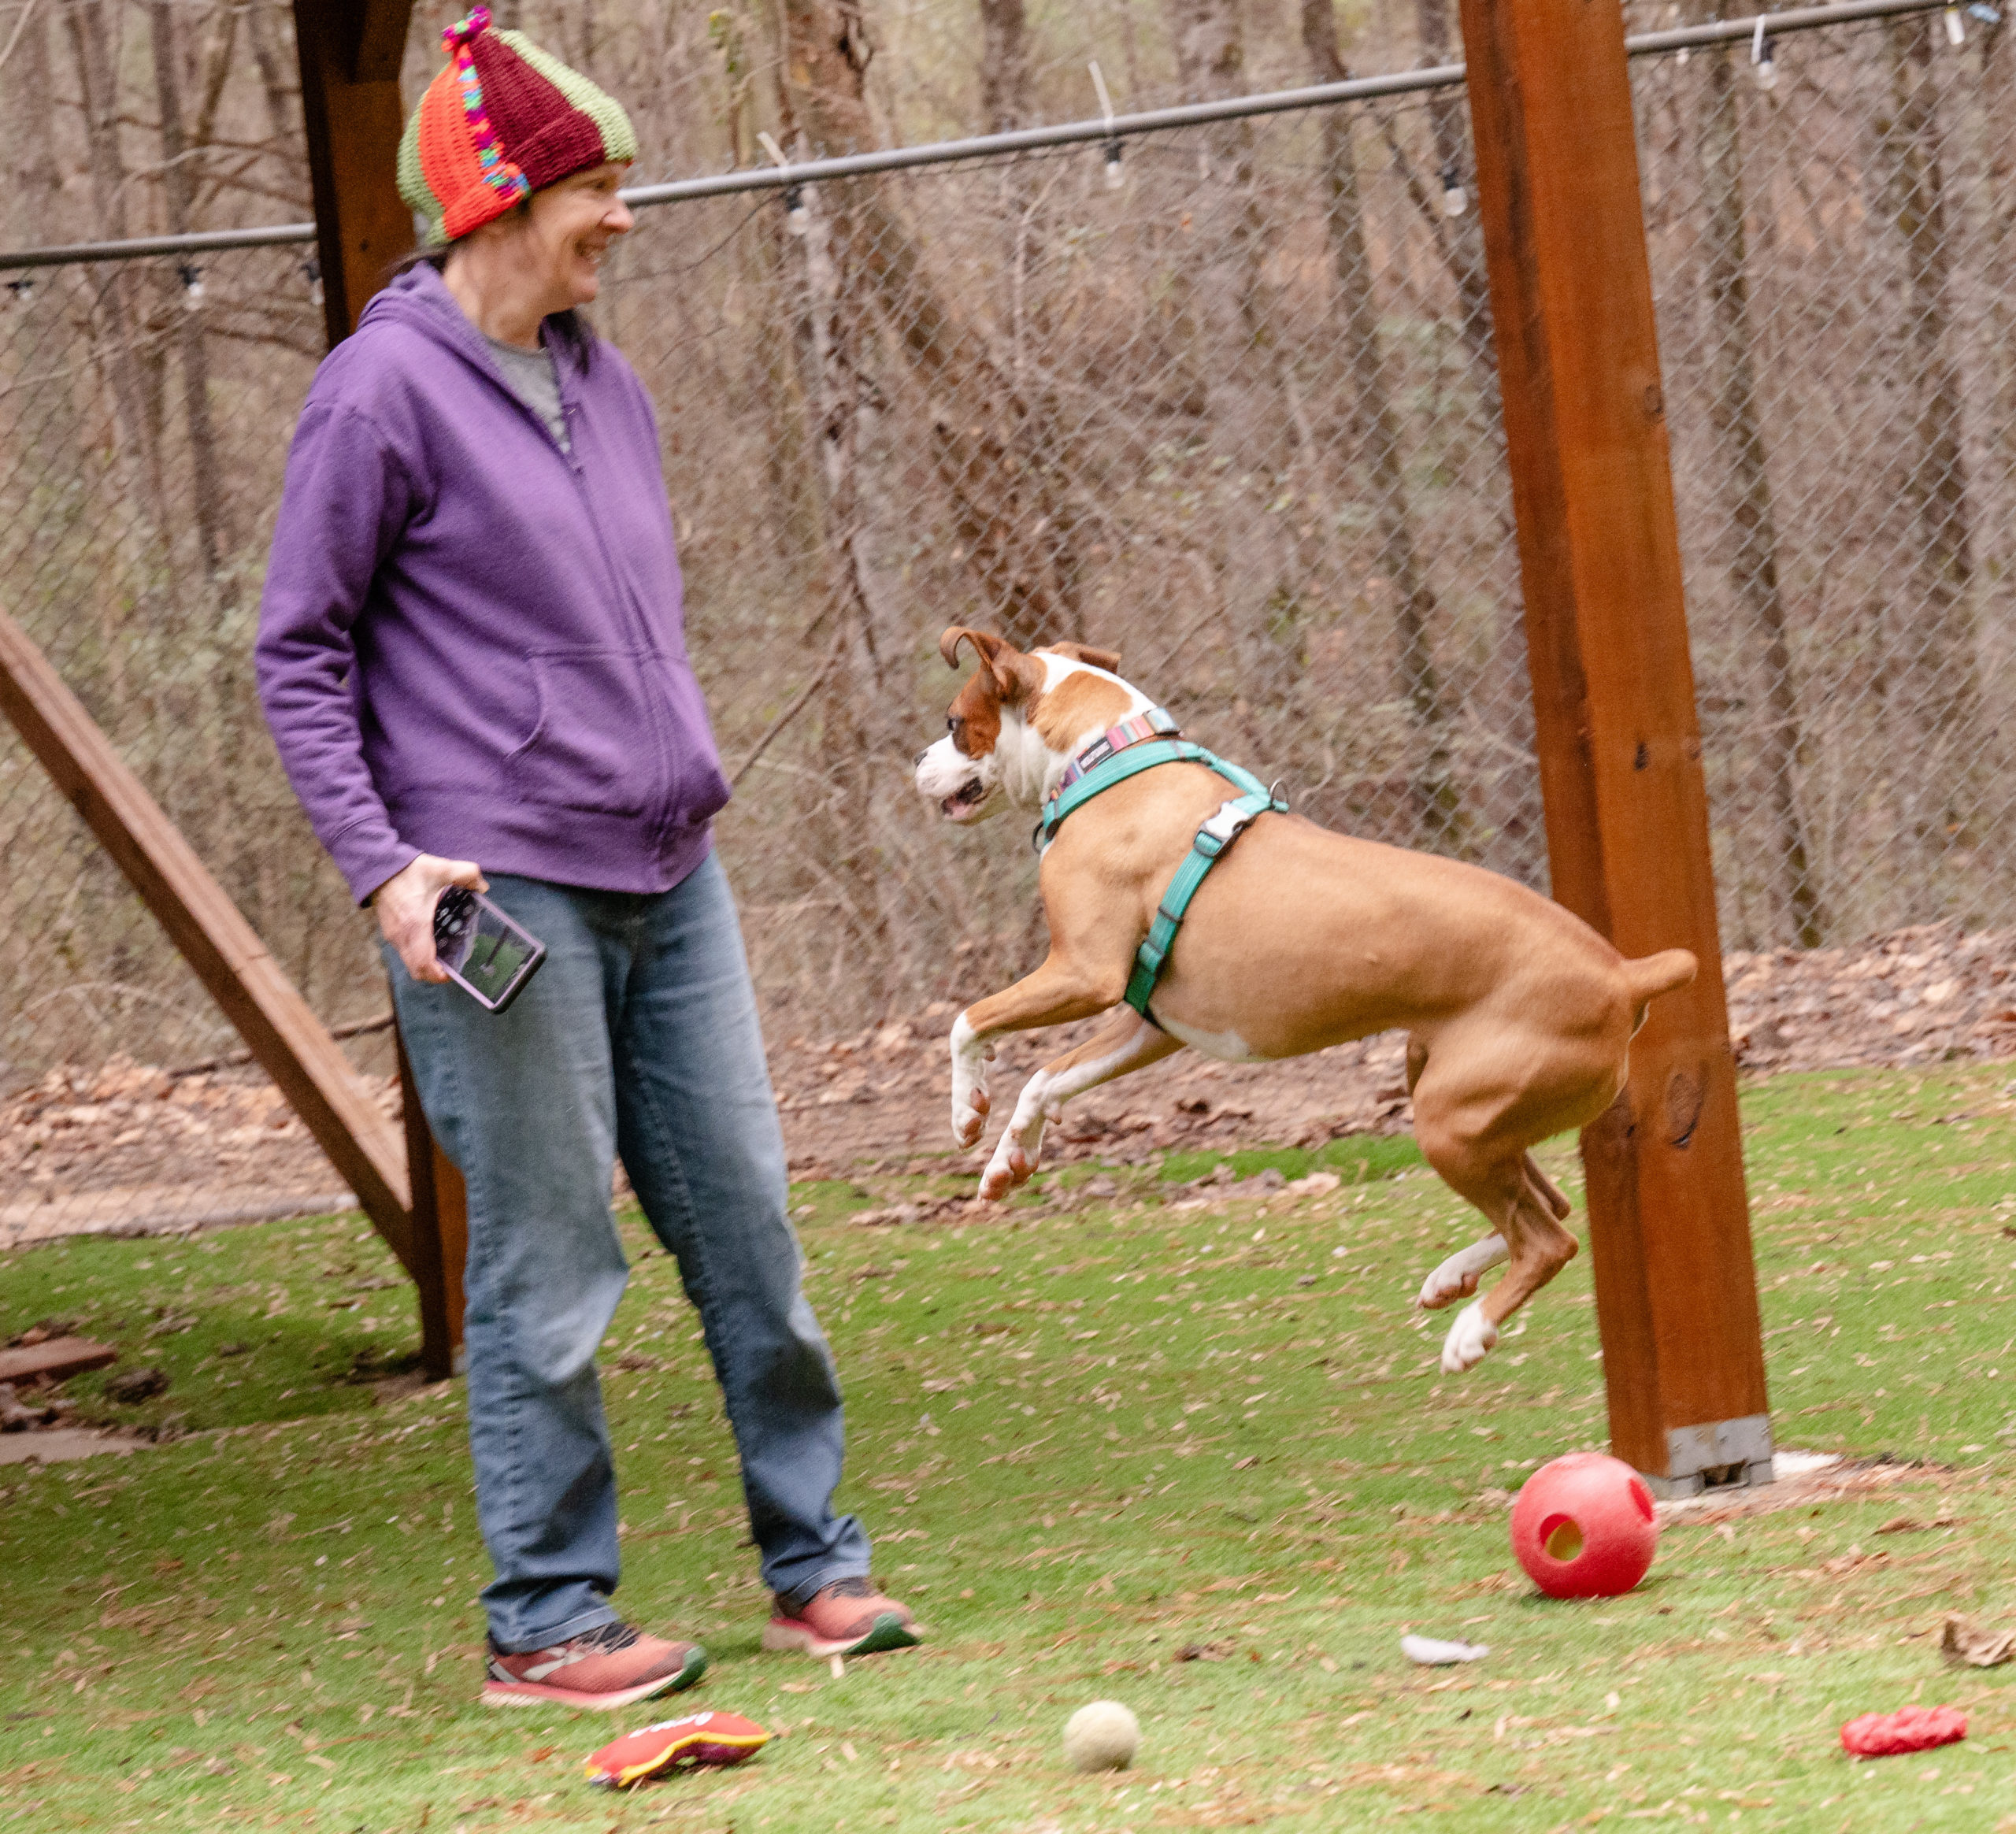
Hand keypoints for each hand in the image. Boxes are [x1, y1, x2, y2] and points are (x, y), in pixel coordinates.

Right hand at [371, 854, 487, 983]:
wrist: (377, 866)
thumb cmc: (407, 870)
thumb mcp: (441, 868)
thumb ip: (467, 874)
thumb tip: (482, 887)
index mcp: (415, 925)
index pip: (423, 963)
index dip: (438, 975)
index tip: (452, 973)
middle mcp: (402, 935)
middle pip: (417, 970)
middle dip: (434, 974)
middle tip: (452, 967)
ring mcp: (393, 935)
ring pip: (409, 962)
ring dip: (426, 965)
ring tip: (444, 955)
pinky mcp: (389, 932)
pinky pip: (405, 952)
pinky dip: (417, 955)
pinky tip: (431, 941)